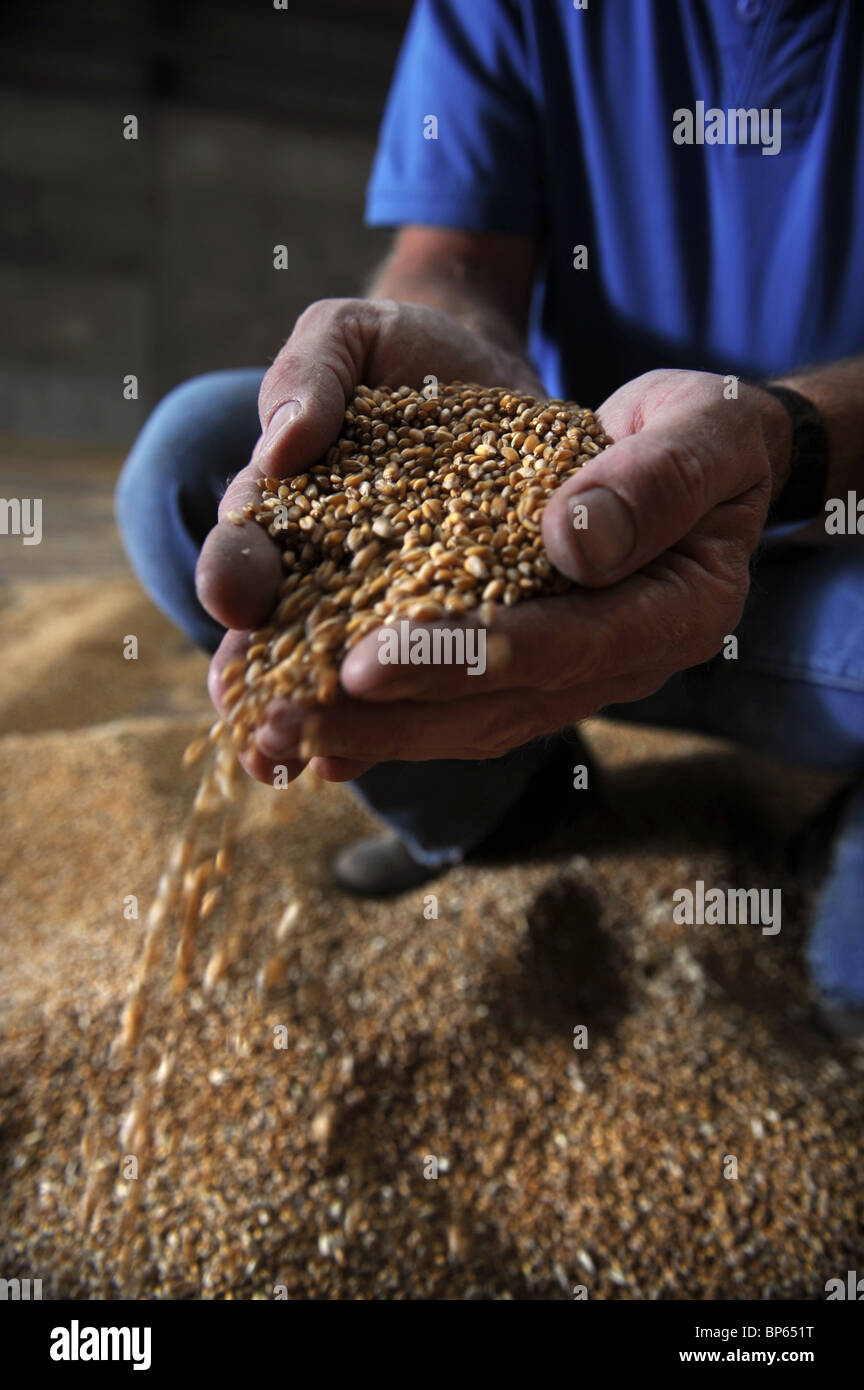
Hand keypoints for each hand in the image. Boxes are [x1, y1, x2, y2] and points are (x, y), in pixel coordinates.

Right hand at [195, 296, 544, 783]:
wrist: (492, 377)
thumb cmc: (404, 356)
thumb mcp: (351, 337)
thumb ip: (310, 373)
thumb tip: (283, 445)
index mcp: (282, 508)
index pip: (246, 546)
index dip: (235, 573)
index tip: (236, 595)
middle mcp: (321, 572)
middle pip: (282, 636)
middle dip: (270, 683)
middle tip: (260, 727)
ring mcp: (382, 609)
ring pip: (342, 676)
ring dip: (322, 723)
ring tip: (308, 761)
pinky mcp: (447, 629)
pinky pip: (417, 685)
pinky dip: (392, 721)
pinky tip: (363, 763)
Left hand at [253, 368, 790, 774]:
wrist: (695, 451)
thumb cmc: (699, 426)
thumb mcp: (700, 424)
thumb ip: (655, 478)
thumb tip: (571, 546)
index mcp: (678, 611)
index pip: (566, 644)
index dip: (466, 656)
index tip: (367, 664)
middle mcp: (623, 662)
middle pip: (500, 705)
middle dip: (389, 715)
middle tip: (290, 719)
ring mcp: (575, 674)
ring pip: (469, 721)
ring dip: (371, 732)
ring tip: (278, 734)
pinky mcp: (532, 667)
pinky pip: (459, 706)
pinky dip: (388, 719)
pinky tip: (315, 734)